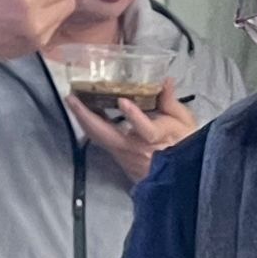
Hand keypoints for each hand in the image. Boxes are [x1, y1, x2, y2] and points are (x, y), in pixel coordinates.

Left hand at [67, 85, 200, 187]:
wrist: (179, 177)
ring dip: (84, 120)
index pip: (146, 130)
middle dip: (85, 115)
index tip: (123, 101)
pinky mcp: (119, 159)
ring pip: (98, 138)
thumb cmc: (185, 147)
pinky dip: (91, 126)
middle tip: (71, 97)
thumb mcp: (184, 122)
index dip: (134, 116)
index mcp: (156, 140)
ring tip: (74, 102)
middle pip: (105, 136)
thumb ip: (171, 101)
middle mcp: (135, 151)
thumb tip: (165, 81)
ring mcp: (124, 157)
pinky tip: (85, 114)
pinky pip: (101, 141)